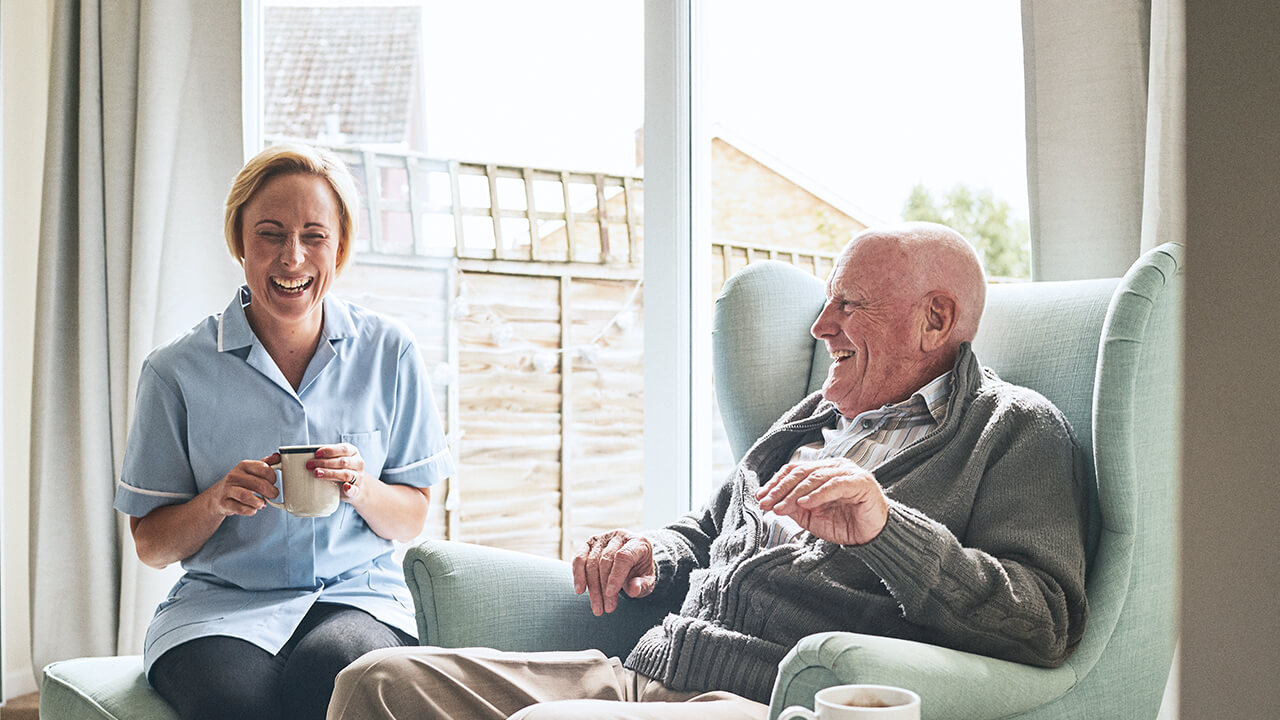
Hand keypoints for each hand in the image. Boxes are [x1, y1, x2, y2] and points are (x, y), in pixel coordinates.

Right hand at [203, 453, 279, 516]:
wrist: (218, 496)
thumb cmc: (239, 482)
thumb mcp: (251, 470)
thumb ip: (265, 464)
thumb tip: (277, 457)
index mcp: (244, 465)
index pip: (264, 469)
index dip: (273, 477)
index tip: (273, 482)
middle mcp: (234, 476)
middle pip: (259, 484)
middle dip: (270, 492)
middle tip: (272, 495)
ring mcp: (227, 489)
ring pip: (247, 497)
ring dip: (259, 502)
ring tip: (262, 503)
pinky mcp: (224, 503)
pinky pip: (241, 509)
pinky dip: (251, 510)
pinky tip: (253, 508)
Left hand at [307, 443, 367, 501]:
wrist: (354, 486)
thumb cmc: (341, 470)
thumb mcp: (337, 459)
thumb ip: (327, 457)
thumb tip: (310, 457)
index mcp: (353, 452)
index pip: (343, 449)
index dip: (330, 450)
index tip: (317, 454)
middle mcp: (358, 463)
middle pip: (343, 462)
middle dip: (325, 463)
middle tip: (310, 465)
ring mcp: (359, 477)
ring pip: (346, 474)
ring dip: (331, 474)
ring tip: (317, 474)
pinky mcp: (357, 490)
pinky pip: (354, 490)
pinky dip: (349, 489)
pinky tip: (345, 487)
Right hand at [572, 529, 655, 615]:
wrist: (633, 561)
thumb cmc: (640, 572)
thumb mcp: (647, 580)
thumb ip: (642, 585)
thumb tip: (634, 589)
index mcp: (637, 542)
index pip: (623, 556)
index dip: (616, 576)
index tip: (611, 594)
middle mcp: (619, 536)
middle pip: (605, 561)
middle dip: (603, 588)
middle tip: (606, 609)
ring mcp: (603, 538)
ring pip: (591, 562)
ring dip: (592, 587)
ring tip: (597, 607)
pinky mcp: (589, 543)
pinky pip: (579, 558)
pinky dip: (578, 575)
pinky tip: (580, 590)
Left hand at [756, 458, 889, 544]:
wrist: (871, 536)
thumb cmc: (845, 523)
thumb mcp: (812, 517)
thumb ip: (794, 506)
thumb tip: (773, 501)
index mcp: (823, 471)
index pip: (795, 470)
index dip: (776, 482)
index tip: (762, 496)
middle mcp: (835, 467)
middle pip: (802, 472)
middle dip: (781, 488)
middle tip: (767, 502)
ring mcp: (849, 472)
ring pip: (815, 477)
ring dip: (794, 493)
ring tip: (781, 507)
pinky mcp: (860, 482)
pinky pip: (835, 484)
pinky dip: (818, 493)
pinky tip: (806, 503)